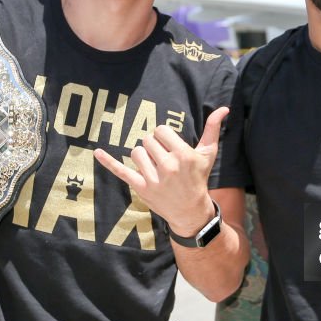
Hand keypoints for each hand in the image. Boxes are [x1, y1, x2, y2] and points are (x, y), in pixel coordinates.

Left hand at [94, 107, 228, 235]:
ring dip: (142, 157)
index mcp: (184, 155)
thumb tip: (223, 109)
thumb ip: (213, 130)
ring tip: (154, 167)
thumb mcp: (208, 154)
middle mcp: (169, 166)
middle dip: (153, 147)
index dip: (163, 137)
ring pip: (136, 152)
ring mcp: (154, 179)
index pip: (160, 131)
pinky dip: (108, 161)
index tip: (169, 147)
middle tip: (163, 159)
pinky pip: (121, 171)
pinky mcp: (141, 188)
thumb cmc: (198, 178)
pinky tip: (96, 152)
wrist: (190, 211)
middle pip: (147, 140)